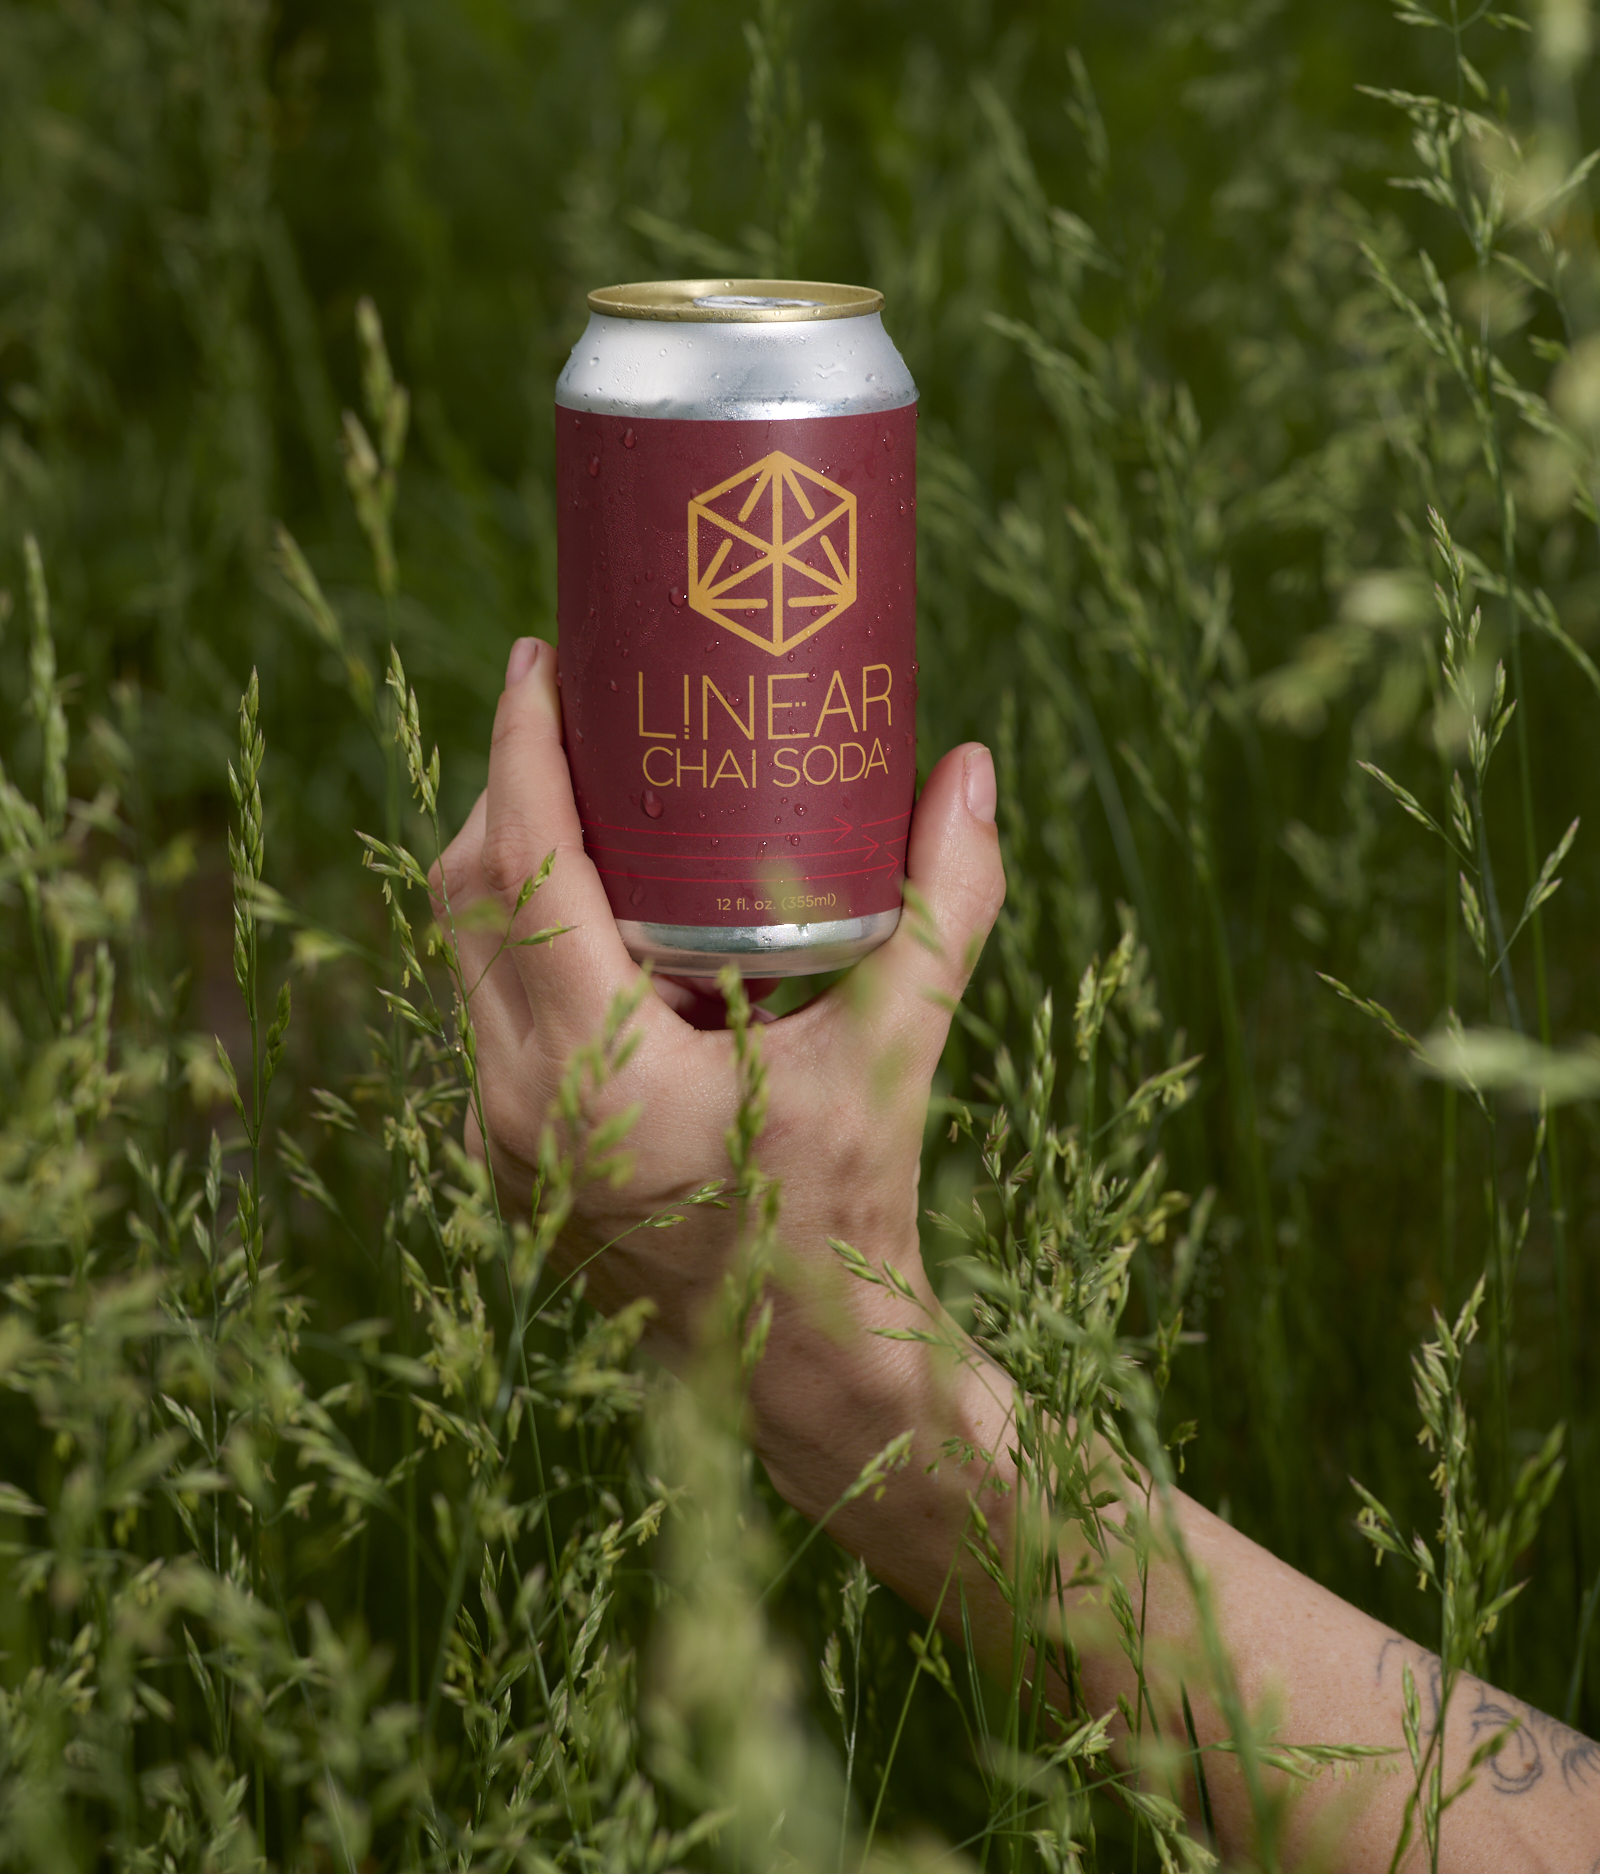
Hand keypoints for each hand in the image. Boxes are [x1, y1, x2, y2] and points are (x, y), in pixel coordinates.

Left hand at [431, 636, 1004, 1491]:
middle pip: (474, 897)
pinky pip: (488, 1007)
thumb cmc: (850, 1215)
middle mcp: (515, 1102)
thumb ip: (945, 907)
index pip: (523, 870)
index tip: (540, 658)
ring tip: (599, 797)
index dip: (521, 749)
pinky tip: (606, 910)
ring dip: (516, 863)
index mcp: (594, 1074)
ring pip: (468, 954)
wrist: (805, 1374)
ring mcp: (497, 1135)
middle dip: (514, 788)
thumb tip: (971, 769)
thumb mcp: (896, 1054)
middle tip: (584, 712)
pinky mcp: (507, 1152)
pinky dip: (530, 936)